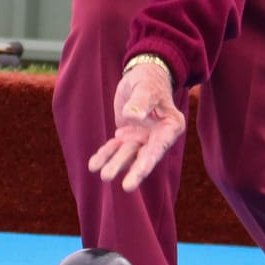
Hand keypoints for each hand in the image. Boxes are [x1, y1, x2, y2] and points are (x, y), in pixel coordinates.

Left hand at [88, 62, 185, 190]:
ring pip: (129, 155)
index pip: (162, 144)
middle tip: (127, 187)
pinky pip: (115, 148)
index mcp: (171, 125)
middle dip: (137, 172)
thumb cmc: (148, 80)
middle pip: (147, 156)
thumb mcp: (145, 87)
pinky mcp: (127, 137)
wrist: (141, 76)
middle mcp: (158, 136)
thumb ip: (141, 101)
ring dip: (116, 164)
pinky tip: (93, 165)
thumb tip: (132, 115)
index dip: (152, 158)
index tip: (143, 170)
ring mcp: (143, 139)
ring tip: (103, 176)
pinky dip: (105, 155)